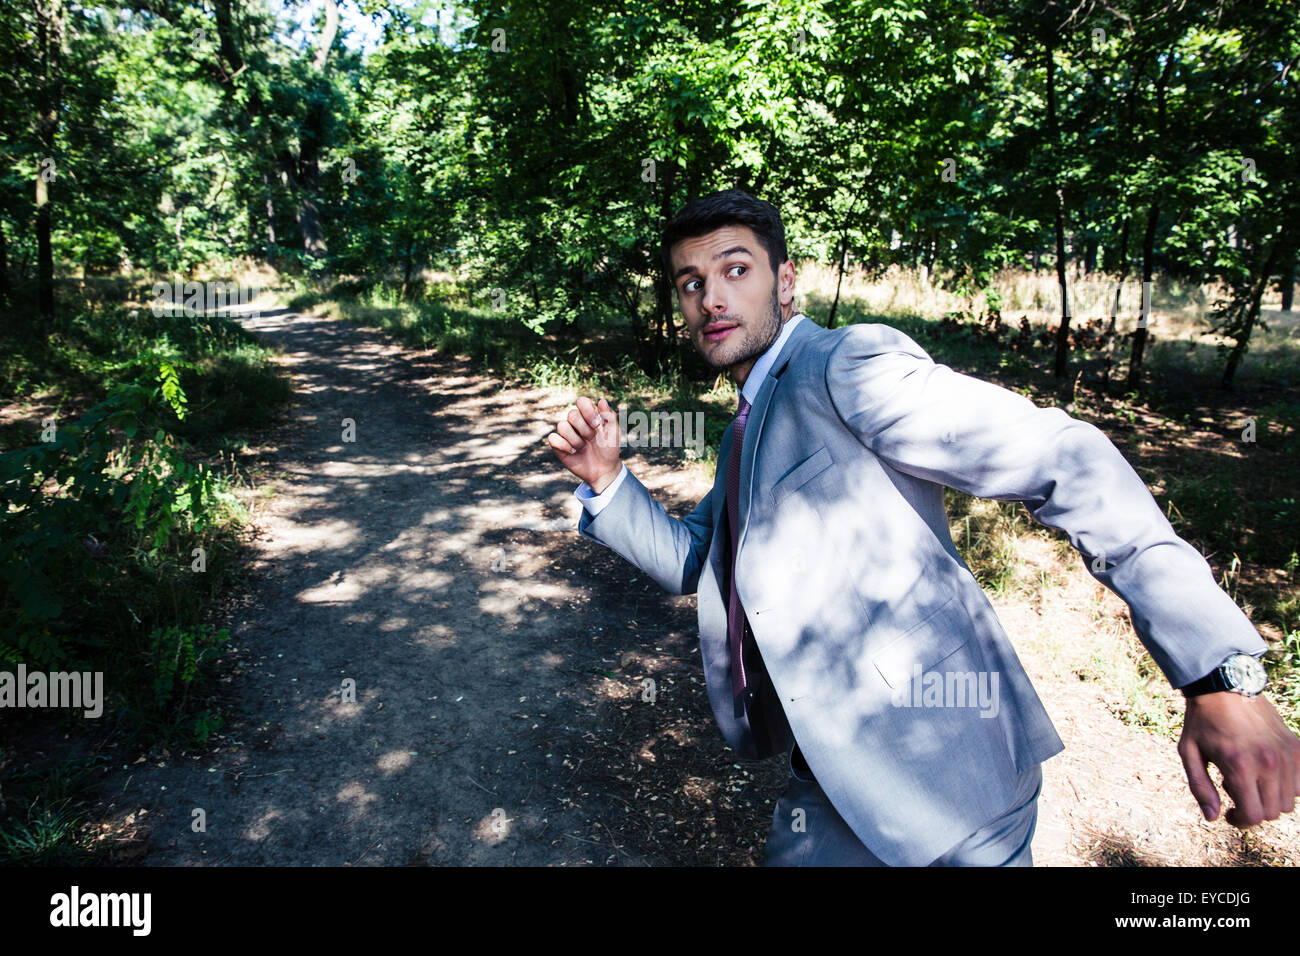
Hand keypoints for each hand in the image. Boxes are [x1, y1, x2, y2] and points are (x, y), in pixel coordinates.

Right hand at [547, 395, 620, 491]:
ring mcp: (567, 433)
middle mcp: (576, 422)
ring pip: (562, 426)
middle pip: (571, 414)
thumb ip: (609, 416)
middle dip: (584, 429)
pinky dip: (564, 445)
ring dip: (576, 439)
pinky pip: (553, 438)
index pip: (581, 401)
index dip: (588, 411)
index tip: (598, 425)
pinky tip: (573, 452)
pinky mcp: (559, 445)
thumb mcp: (614, 432)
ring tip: (583, 447)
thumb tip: (601, 400)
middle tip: (592, 439)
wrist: (604, 470)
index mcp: (589, 415)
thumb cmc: (609, 449)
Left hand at [1178, 691, 1299, 826]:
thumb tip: (1213, 817)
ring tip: (1248, 776)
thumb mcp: (1189, 753)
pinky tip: (1266, 772)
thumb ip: (1200, 787)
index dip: (1240, 821)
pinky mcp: (1296, 747)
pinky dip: (1286, 786)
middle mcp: (1268, 763)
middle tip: (1234, 789)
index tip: (1229, 813)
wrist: (1225, 687)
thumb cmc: (1202, 721)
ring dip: (1268, 798)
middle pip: (1272, 812)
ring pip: (1288, 801)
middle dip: (1253, 810)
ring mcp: (1286, 755)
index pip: (1254, 815)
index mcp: (1240, 767)